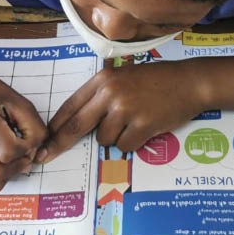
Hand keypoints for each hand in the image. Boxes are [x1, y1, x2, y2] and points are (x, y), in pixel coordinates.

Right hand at [0, 63, 47, 191]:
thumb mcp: (16, 99)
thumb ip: (33, 126)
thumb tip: (37, 154)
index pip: (9, 151)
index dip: (27, 148)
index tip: (29, 136)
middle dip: (19, 164)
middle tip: (24, 149)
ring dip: (10, 172)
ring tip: (13, 153)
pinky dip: (0, 172)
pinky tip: (1, 155)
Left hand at [36, 60, 207, 162]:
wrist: (189, 82)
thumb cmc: (156, 80)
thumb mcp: (123, 77)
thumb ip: (101, 95)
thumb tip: (76, 123)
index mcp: (103, 79)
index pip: (70, 107)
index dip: (55, 127)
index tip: (44, 141)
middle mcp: (110, 93)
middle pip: (75, 126)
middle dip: (60, 144)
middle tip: (44, 157)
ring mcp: (126, 109)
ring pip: (103, 139)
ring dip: (114, 137)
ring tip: (133, 122)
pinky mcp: (142, 125)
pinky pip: (124, 145)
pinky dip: (132, 142)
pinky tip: (144, 128)